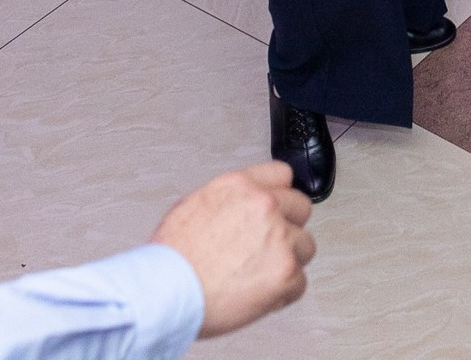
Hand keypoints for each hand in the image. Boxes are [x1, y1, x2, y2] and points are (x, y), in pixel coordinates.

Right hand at [149, 163, 315, 338]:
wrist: (165, 294)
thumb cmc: (171, 260)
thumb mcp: (192, 206)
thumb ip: (228, 200)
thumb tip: (241, 205)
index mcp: (240, 186)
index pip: (282, 174)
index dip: (280, 195)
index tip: (278, 208)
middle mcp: (264, 206)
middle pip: (301, 208)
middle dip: (287, 227)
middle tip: (266, 248)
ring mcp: (279, 238)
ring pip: (305, 246)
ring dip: (287, 261)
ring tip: (257, 275)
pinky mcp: (286, 272)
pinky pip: (300, 282)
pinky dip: (283, 293)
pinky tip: (258, 295)